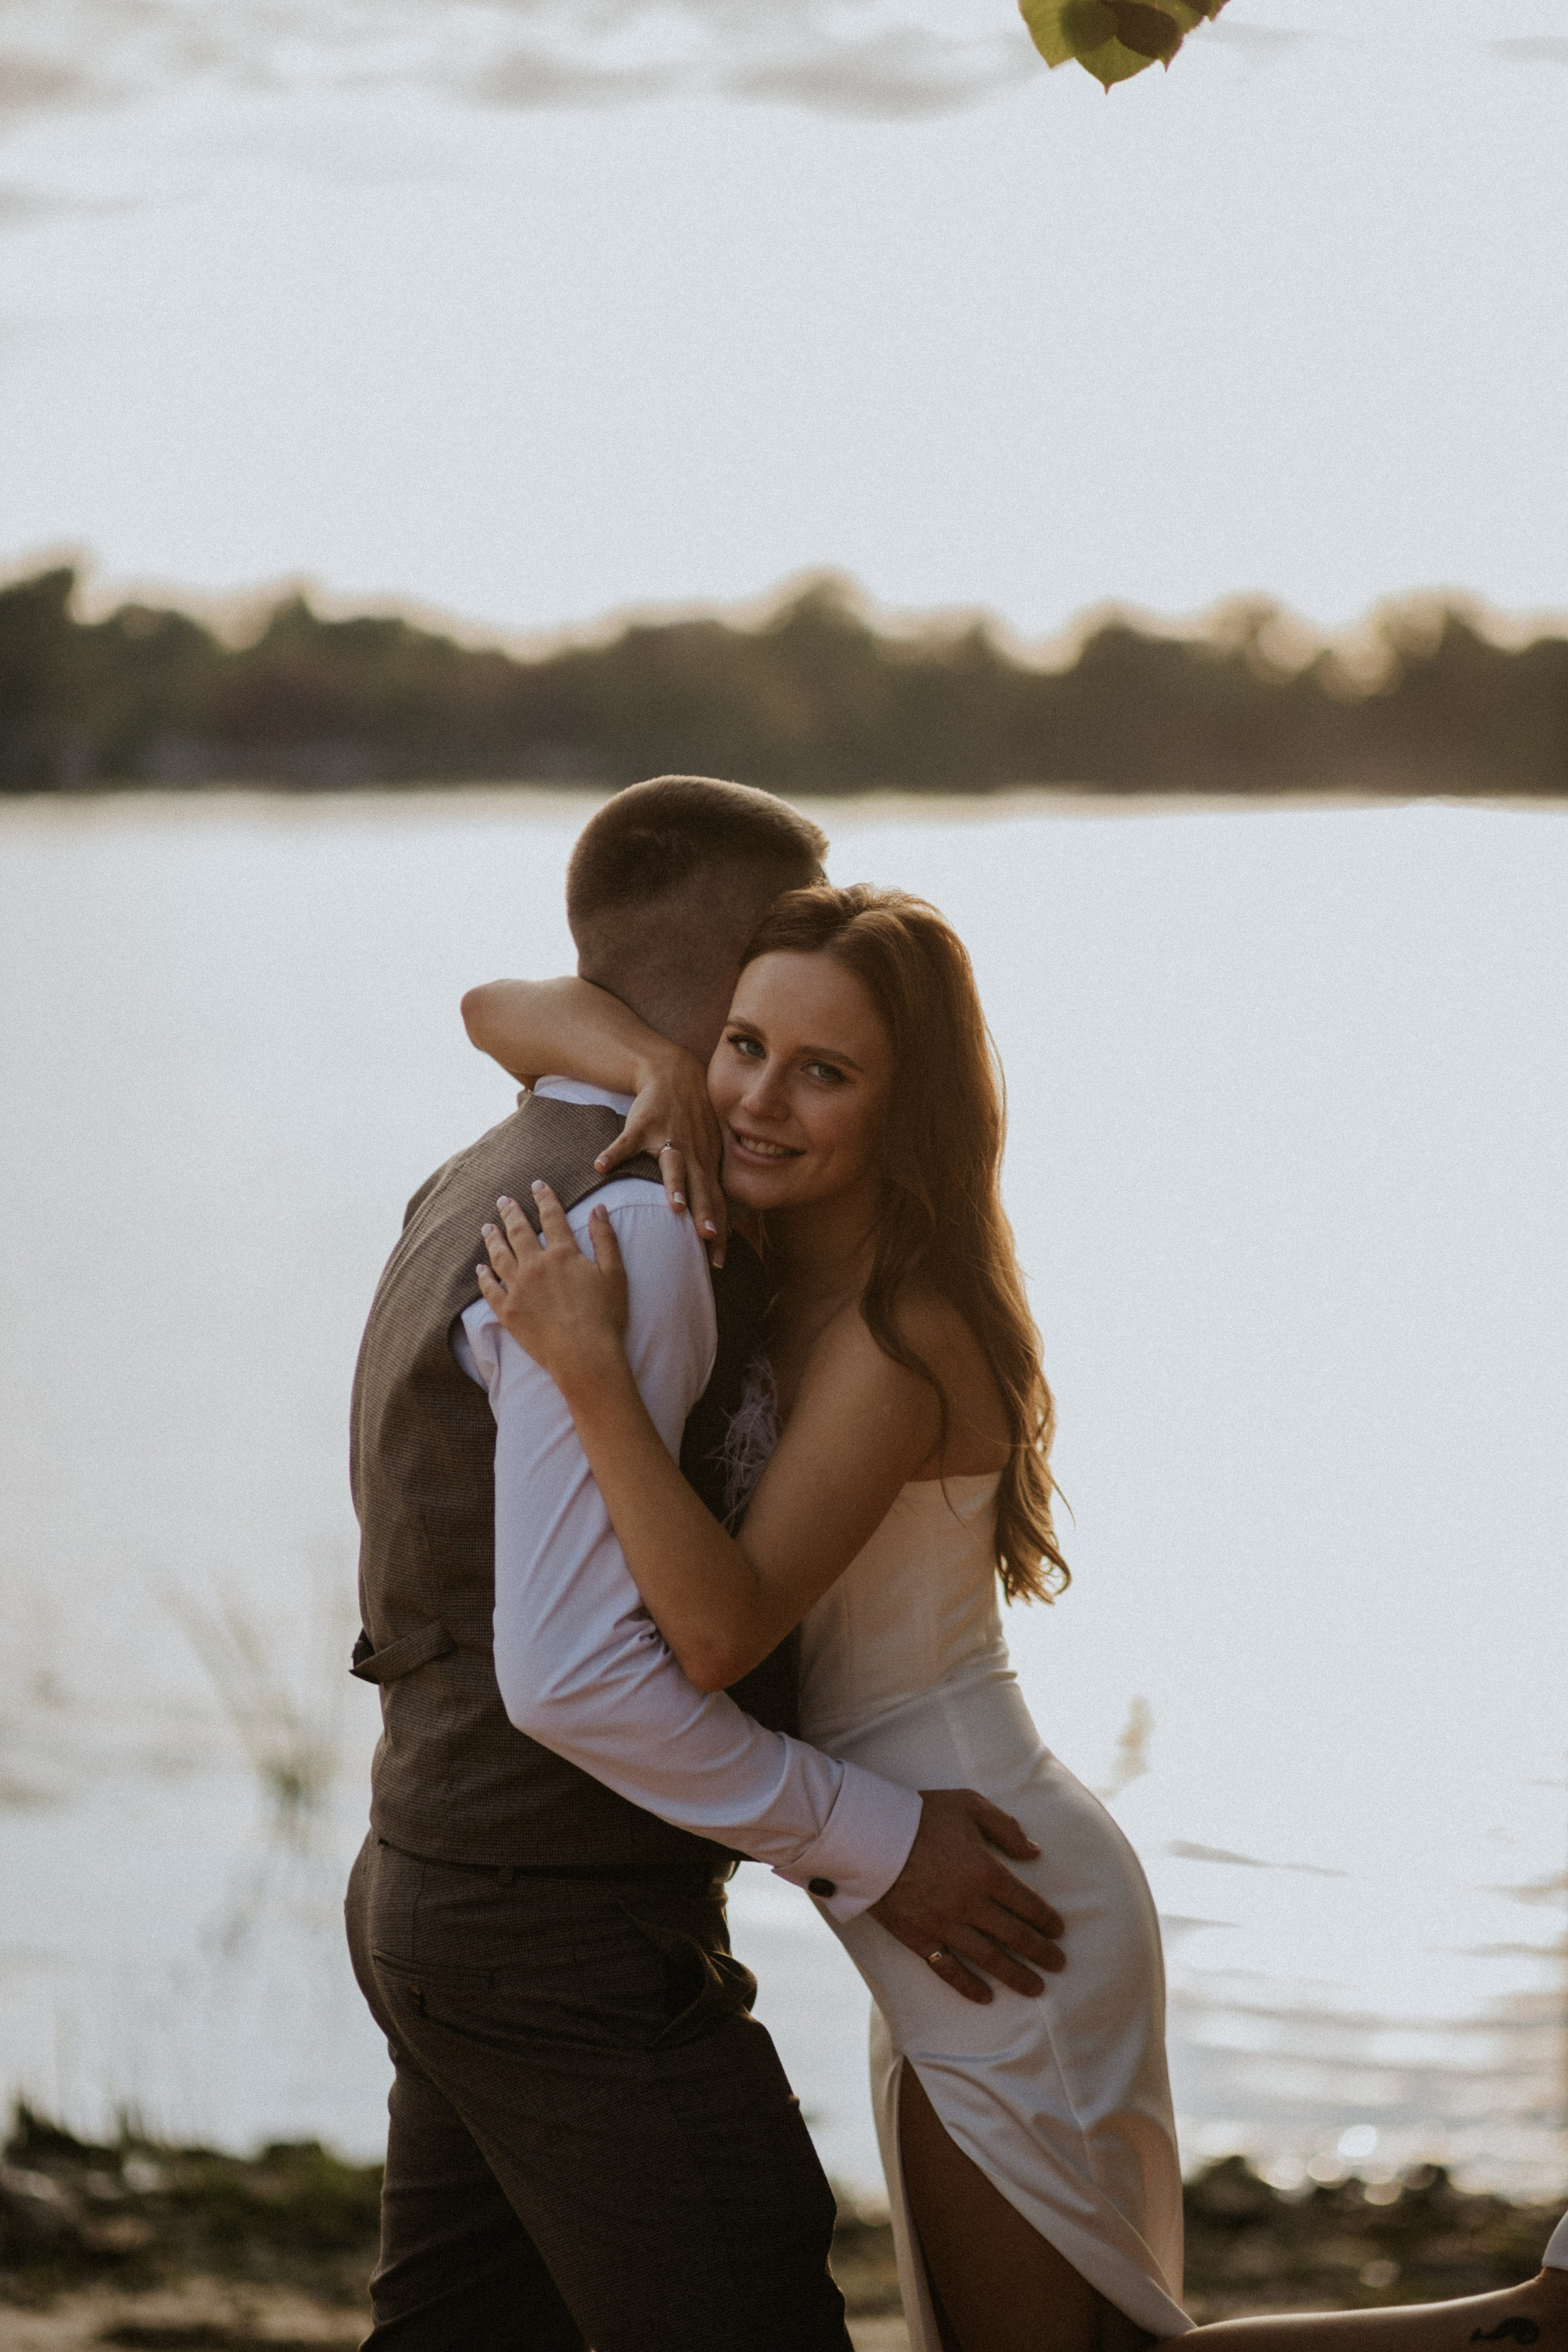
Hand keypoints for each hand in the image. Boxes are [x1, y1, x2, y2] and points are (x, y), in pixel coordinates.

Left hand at [476, 1186, 628, 1389]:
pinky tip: (480, 1269)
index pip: (552, 1217)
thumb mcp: (615, 1273)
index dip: (544, 1198)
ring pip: (499, 1256)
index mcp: (562, 1253)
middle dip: (511, 1213)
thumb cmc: (605, 1316)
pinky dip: (484, 1277)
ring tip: (487, 1227)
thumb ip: (605, 1238)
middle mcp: (536, 1266)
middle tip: (503, 1200)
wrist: (584, 1355)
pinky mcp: (508, 1312)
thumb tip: (598, 1208)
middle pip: (519, 1232)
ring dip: (493, 1239)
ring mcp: (518, 1288)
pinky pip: (490, 1290)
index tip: (536, 1184)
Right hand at [592, 1046, 727, 1267]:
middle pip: (700, 1188)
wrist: (673, 1073)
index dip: (719, 1231)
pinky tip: (600, 1167)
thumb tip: (713, 1222)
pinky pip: (626, 1141)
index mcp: (704, 1164)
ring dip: (674, 1185)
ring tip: (674, 1207)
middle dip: (705, 1213)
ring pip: (672, 1164)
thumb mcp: (705, 1150)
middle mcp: (690, 1153)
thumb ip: (705, 1183)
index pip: (716, 1203)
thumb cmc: (689, 1119)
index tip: (719, 1262)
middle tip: (708, 1238)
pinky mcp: (642, 1124)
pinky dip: (614, 1152)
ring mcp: (666, 1137)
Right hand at [869, 1789, 1065, 2004]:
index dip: (1046, 1920)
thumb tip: (1035, 1851)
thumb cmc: (921, 1815)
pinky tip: (985, 1997)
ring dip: (1016, 1976)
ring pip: (989, 1958)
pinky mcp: (920, 1938)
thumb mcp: (969, 1805)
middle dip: (1041, 1952)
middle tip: (1058, 1965)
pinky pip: (948, 1969)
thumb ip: (1005, 1827)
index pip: (1027, 1904)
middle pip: (1015, 1936)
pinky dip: (968, 1986)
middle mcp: (971, 1904)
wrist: (870, 1835)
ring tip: (1036, 1988)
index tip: (1059, 1931)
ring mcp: (945, 1925)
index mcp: (986, 1872)